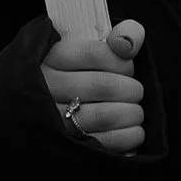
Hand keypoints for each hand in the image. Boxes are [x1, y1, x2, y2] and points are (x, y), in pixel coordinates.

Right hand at [40, 19, 145, 154]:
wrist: (44, 107)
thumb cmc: (78, 73)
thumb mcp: (90, 46)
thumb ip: (121, 35)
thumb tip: (128, 44)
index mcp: (51, 57)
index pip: (93, 54)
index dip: (120, 61)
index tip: (128, 67)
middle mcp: (47, 87)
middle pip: (100, 86)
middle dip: (130, 90)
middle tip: (136, 92)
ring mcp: (52, 119)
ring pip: (101, 116)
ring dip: (130, 114)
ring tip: (137, 112)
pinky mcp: (63, 145)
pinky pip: (101, 142)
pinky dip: (126, 138)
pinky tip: (135, 132)